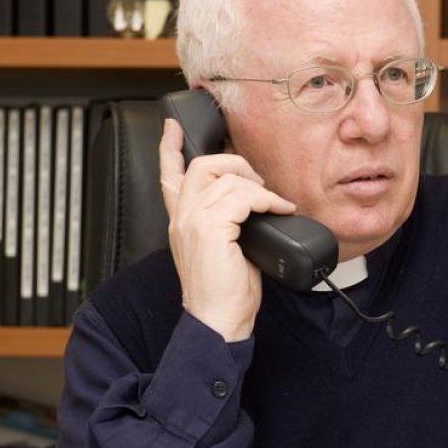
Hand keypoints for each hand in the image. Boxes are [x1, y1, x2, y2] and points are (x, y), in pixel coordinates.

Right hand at [158, 118, 298, 341]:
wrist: (218, 320)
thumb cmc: (225, 292)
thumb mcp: (225, 250)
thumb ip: (228, 223)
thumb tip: (254, 205)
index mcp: (181, 221)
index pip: (169, 176)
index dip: (169, 148)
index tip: (172, 127)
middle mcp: (182, 218)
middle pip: (202, 166)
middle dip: (234, 163)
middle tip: (258, 182)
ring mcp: (193, 222)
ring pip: (226, 178)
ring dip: (258, 186)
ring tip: (274, 203)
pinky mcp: (210, 229)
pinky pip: (243, 196)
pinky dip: (267, 199)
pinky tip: (278, 209)